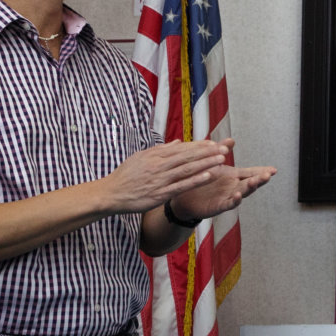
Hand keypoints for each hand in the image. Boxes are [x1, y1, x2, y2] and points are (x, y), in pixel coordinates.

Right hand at [99, 139, 229, 214]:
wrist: (111, 193)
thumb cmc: (126, 176)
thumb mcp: (140, 157)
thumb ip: (159, 150)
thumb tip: (176, 142)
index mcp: (155, 156)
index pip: (181, 149)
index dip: (198, 146)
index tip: (214, 143)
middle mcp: (159, 166)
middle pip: (187, 156)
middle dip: (207, 152)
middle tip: (225, 148)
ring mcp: (161, 179)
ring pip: (187, 169)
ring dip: (206, 163)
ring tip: (221, 159)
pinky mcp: (160, 194)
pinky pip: (182, 185)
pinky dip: (196, 180)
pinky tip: (209, 176)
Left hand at [168, 140, 277, 221]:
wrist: (182, 194)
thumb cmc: (198, 178)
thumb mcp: (210, 162)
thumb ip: (221, 151)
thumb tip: (231, 140)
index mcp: (233, 176)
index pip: (250, 172)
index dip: (262, 171)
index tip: (273, 169)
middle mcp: (233, 186)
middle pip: (250, 182)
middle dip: (260, 179)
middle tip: (268, 175)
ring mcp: (227, 196)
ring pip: (242, 193)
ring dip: (250, 188)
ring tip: (255, 182)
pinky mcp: (218, 206)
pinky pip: (229, 203)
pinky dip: (235, 200)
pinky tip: (238, 195)